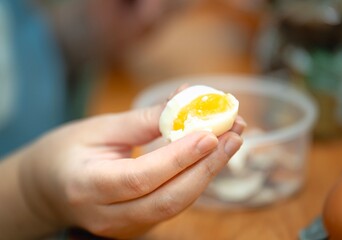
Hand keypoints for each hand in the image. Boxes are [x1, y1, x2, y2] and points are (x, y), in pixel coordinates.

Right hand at [17, 105, 243, 238]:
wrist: (48, 188)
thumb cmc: (67, 152)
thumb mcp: (98, 129)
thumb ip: (141, 121)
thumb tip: (185, 102)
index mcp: (88, 186)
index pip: (140, 177)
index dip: (178, 157)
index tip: (211, 133)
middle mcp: (108, 216)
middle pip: (168, 198)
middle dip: (207, 167)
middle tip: (234, 134)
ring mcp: (125, 226)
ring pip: (176, 205)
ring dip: (208, 173)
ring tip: (232, 141)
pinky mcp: (139, 224)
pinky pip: (174, 203)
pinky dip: (196, 179)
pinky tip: (211, 156)